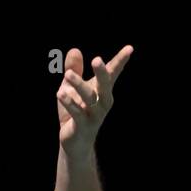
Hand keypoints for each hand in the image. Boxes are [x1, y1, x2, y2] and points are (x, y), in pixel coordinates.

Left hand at [56, 45, 132, 160]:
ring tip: (68, 74)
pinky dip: (70, 104)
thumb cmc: (75, 112)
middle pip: (105, 86)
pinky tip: (60, 93)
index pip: (113, 74)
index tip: (130, 48)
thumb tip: (75, 50)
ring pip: (90, 99)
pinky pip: (78, 114)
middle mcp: (102, 103)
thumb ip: (74, 70)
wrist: (74, 143)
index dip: (121, 61)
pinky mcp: (83, 127)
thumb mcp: (72, 88)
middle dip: (102, 73)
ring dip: (79, 86)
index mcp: (102, 91)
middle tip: (97, 59)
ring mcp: (94, 116)